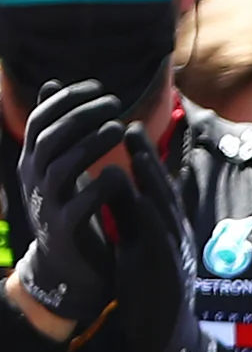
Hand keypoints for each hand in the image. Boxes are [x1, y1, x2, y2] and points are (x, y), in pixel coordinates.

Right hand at [10, 81, 124, 332]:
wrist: (69, 267)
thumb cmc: (72, 207)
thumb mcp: (62, 164)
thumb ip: (60, 129)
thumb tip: (53, 84)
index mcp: (33, 162)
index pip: (39, 121)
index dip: (65, 100)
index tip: (97, 86)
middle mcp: (33, 180)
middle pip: (48, 139)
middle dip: (78, 115)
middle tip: (113, 102)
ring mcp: (45, 206)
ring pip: (60, 168)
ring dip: (88, 144)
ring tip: (119, 127)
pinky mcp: (63, 232)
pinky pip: (75, 207)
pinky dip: (96, 188)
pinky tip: (118, 174)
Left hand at [106, 125, 218, 351]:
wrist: (169, 339)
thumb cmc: (152, 294)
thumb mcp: (137, 249)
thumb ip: (130, 220)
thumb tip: (117, 187)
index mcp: (167, 231)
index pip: (156, 189)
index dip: (144, 159)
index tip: (129, 130)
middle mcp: (176, 235)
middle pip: (162, 189)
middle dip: (147, 157)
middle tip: (132, 125)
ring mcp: (176, 251)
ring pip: (164, 206)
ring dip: (151, 175)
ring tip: (137, 150)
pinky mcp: (169, 268)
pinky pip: (159, 234)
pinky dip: (150, 212)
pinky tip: (139, 193)